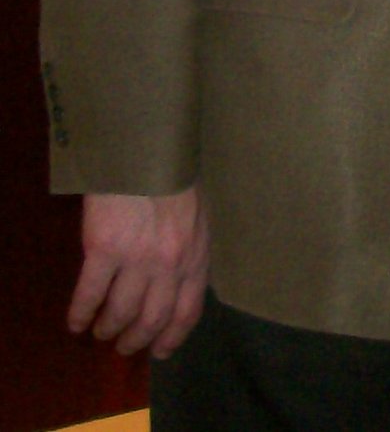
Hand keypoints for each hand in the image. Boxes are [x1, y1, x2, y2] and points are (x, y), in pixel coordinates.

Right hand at [70, 189, 208, 357]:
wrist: (145, 154)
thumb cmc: (173, 181)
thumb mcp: (197, 218)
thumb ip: (190, 250)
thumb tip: (178, 281)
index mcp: (196, 256)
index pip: (189, 311)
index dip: (173, 336)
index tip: (160, 352)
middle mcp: (170, 265)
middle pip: (153, 319)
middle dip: (137, 340)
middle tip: (124, 347)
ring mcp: (137, 260)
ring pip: (121, 312)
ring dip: (108, 328)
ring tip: (100, 333)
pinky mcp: (104, 251)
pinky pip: (90, 295)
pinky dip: (81, 314)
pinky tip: (75, 322)